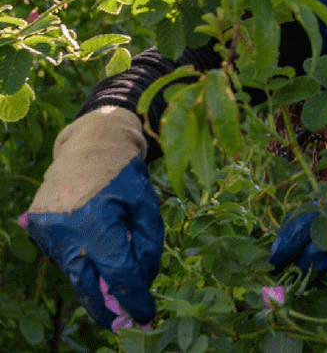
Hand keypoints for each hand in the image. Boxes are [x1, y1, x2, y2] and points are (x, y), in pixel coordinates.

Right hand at [27, 107, 162, 327]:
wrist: (90, 143)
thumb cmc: (124, 173)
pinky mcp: (39, 228)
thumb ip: (147, 245)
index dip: (134, 298)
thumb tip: (143, 280)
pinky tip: (95, 255)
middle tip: (125, 322)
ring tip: (114, 293)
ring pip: (74, 272)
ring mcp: (48, 231)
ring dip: (94, 284)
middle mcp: (67, 231)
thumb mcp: (146, 205)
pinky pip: (63, 256)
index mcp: (97, 223)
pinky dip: (81, 262)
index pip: (118, 274)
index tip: (146, 315)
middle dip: (107, 307)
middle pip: (88, 283)